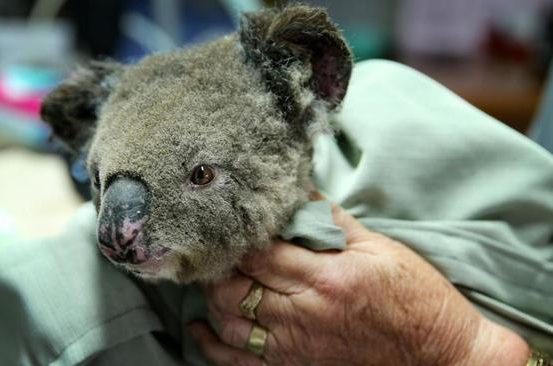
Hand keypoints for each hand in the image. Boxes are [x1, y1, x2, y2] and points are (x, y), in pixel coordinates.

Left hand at [190, 203, 529, 365]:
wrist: (440, 358)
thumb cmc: (416, 299)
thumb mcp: (378, 248)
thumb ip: (331, 221)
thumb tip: (298, 192)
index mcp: (324, 278)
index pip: (257, 253)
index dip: (235, 237)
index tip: (226, 222)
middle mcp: (303, 316)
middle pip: (233, 287)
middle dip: (216, 266)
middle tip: (213, 249)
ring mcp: (295, 349)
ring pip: (229, 323)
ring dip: (211, 299)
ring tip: (209, 278)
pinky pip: (238, 364)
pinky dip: (212, 346)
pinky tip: (200, 328)